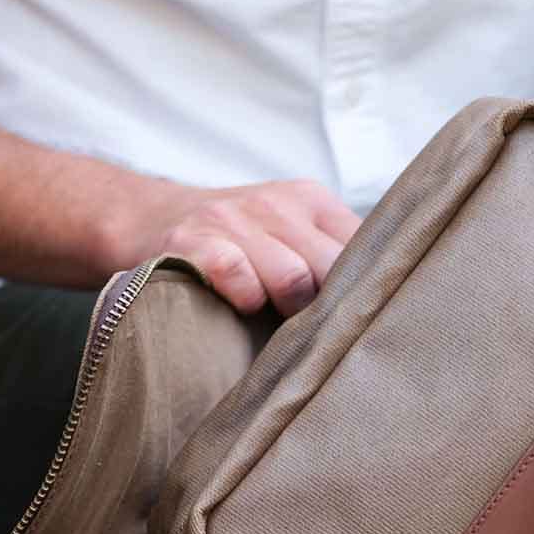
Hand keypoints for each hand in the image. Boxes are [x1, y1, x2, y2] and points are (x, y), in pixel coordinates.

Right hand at [130, 177, 361, 315]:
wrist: (148, 219)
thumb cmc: (236, 245)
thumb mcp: (290, 236)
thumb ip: (332, 262)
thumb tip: (385, 308)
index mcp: (312, 201)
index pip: (364, 246)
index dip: (365, 290)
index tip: (360, 321)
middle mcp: (278, 204)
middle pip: (333, 268)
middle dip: (327, 309)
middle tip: (313, 332)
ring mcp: (234, 219)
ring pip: (293, 279)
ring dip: (285, 312)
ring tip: (271, 319)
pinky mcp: (195, 241)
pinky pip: (239, 279)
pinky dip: (244, 302)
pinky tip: (238, 307)